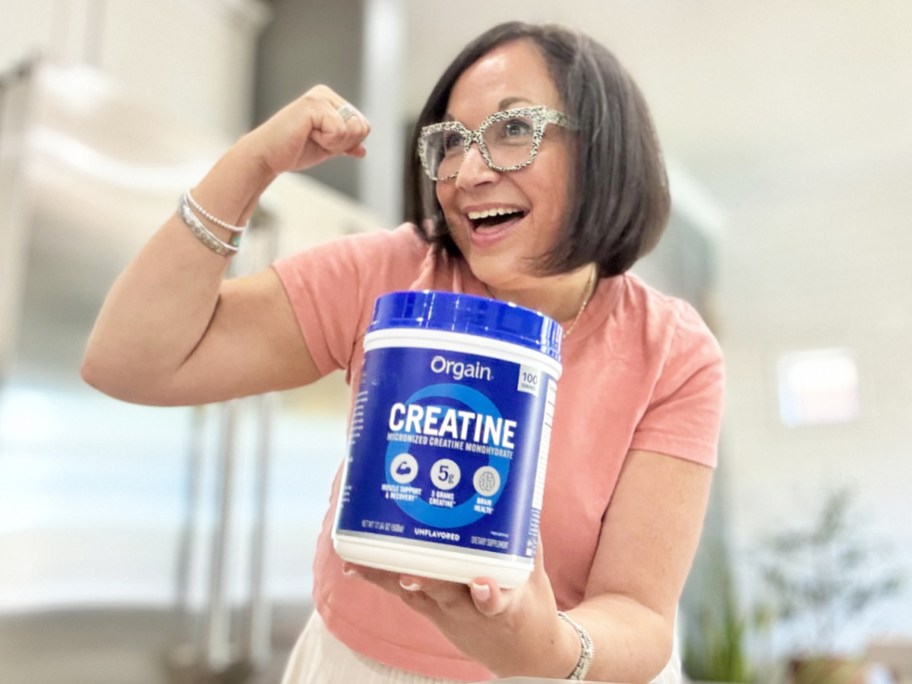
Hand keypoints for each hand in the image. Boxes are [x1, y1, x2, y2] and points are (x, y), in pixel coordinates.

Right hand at [240, 84, 369, 176]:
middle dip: (342, 143)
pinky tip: (306, 134)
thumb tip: (363, 150)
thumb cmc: (292, 151)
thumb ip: (345, 145)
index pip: (363, 126)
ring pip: (353, 128)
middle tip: (315, 140)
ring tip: (310, 136)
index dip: (348, 144)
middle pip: (362, 126)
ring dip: (333, 142)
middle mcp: (326, 94)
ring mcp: (320, 97)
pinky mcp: (313, 104)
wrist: (267, 156)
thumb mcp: (326, 148)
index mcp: (331, 101)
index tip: (322, 142)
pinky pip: (339, 131)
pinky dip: (326, 141)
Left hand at [341, 542, 577, 676]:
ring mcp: (448, 613)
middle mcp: (472, 612)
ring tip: (363, 564)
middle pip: (448, 596)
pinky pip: (405, 595)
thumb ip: (525, 538)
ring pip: (418, 595)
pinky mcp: (432, 611)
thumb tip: (519, 494)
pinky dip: (381, 579)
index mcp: (506, 606)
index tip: (481, 585)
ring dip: (391, 578)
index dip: (488, 595)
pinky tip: (355, 566)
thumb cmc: (529, 608)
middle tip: (410, 574)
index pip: (498, 602)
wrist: (521, 654)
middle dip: (428, 583)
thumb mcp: (536, 576)